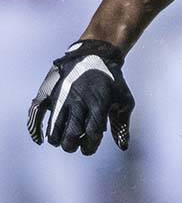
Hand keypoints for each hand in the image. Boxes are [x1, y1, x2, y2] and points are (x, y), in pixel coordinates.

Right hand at [28, 40, 133, 154]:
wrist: (96, 55)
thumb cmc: (112, 82)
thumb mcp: (124, 100)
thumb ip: (122, 124)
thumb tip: (123, 147)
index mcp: (99, 104)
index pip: (92, 134)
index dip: (90, 146)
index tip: (89, 146)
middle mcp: (79, 102)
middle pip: (70, 136)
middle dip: (73, 145)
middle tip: (76, 142)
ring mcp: (63, 98)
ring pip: (54, 129)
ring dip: (58, 140)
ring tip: (64, 138)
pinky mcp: (52, 93)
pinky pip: (38, 115)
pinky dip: (37, 130)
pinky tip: (42, 138)